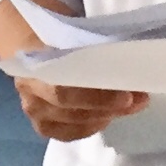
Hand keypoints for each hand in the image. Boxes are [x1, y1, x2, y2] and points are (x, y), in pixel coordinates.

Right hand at [0, 0, 148, 143]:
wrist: (32, 40)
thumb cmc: (59, 35)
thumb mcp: (74, 32)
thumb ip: (95, 50)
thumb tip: (130, 67)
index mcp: (31, 59)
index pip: (63, 88)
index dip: (96, 97)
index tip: (127, 94)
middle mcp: (28, 88)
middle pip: (69, 108)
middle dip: (108, 106)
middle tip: (138, 99)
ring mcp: (32, 109)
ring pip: (72, 122)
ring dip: (106, 115)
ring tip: (130, 106)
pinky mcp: (42, 124)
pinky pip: (70, 133)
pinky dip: (92, 126)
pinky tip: (107, 116)